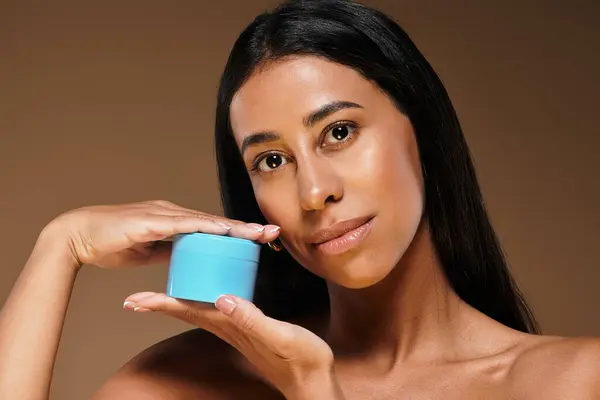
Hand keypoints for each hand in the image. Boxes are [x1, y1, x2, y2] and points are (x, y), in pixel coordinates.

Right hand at [42, 200, 280, 269]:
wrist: (78, 236)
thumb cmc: (110, 243)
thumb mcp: (148, 250)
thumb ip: (168, 250)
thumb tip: (187, 257)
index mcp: (174, 220)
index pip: (211, 227)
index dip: (236, 232)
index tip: (260, 238)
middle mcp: (173, 213)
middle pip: (216, 222)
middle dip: (246, 228)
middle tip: (273, 232)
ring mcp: (164, 214)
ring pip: (207, 221)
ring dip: (235, 228)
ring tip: (260, 233)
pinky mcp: (153, 221)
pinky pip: (187, 224)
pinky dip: (208, 227)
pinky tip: (227, 231)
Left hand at [123, 292, 341, 398]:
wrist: (312, 382)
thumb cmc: (301, 361)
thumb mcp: (280, 336)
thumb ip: (252, 319)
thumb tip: (223, 299)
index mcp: (232, 326)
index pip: (189, 310)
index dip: (162, 304)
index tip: (136, 299)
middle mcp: (229, 328)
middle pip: (186, 311)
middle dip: (160, 303)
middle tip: (134, 297)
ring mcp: (237, 330)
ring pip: (198, 312)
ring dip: (177, 303)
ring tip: (159, 294)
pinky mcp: (248, 329)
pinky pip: (216, 310)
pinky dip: (202, 300)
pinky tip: (205, 295)